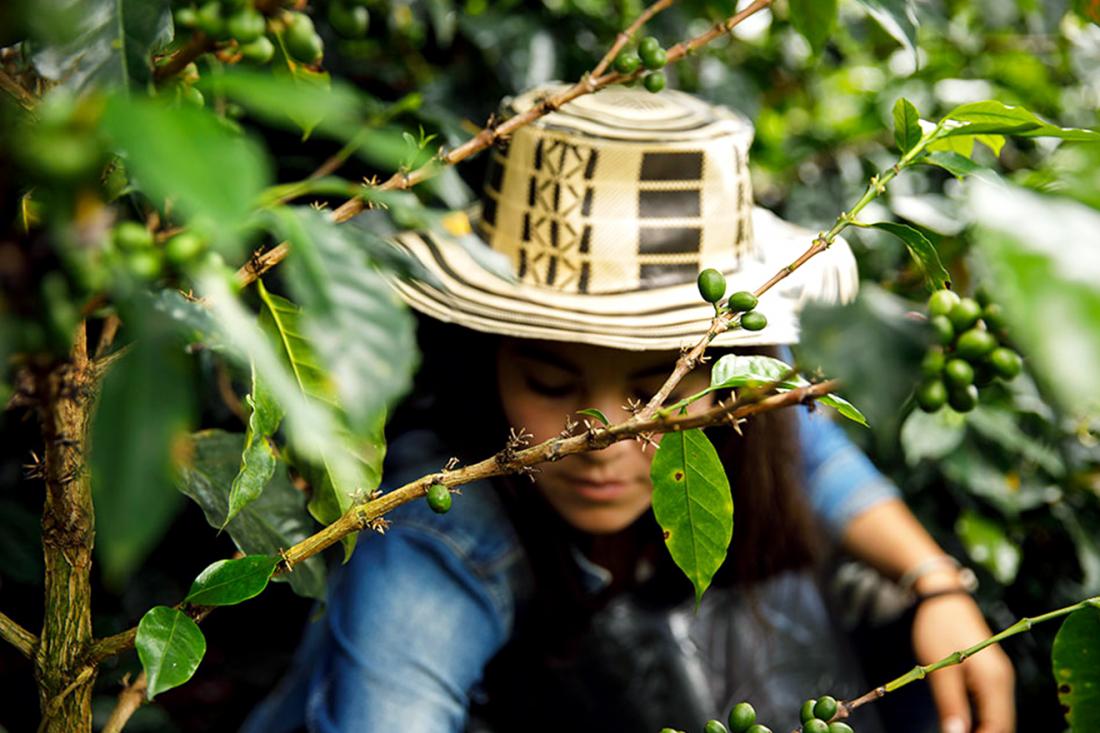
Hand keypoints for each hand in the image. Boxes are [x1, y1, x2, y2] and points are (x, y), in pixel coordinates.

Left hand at [911, 592, 1014, 732]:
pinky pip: (991, 706)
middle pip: (1002, 725)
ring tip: (956, 730)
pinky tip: (962, 724)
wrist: (943, 598)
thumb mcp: (939, 668)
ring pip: (997, 717)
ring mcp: (1000, 678)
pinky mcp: (991, 676)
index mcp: (995, 680)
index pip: (997, 726)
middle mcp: (1004, 681)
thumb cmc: (938, 627)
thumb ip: (950, 704)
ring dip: (981, 729)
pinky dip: (980, 719)